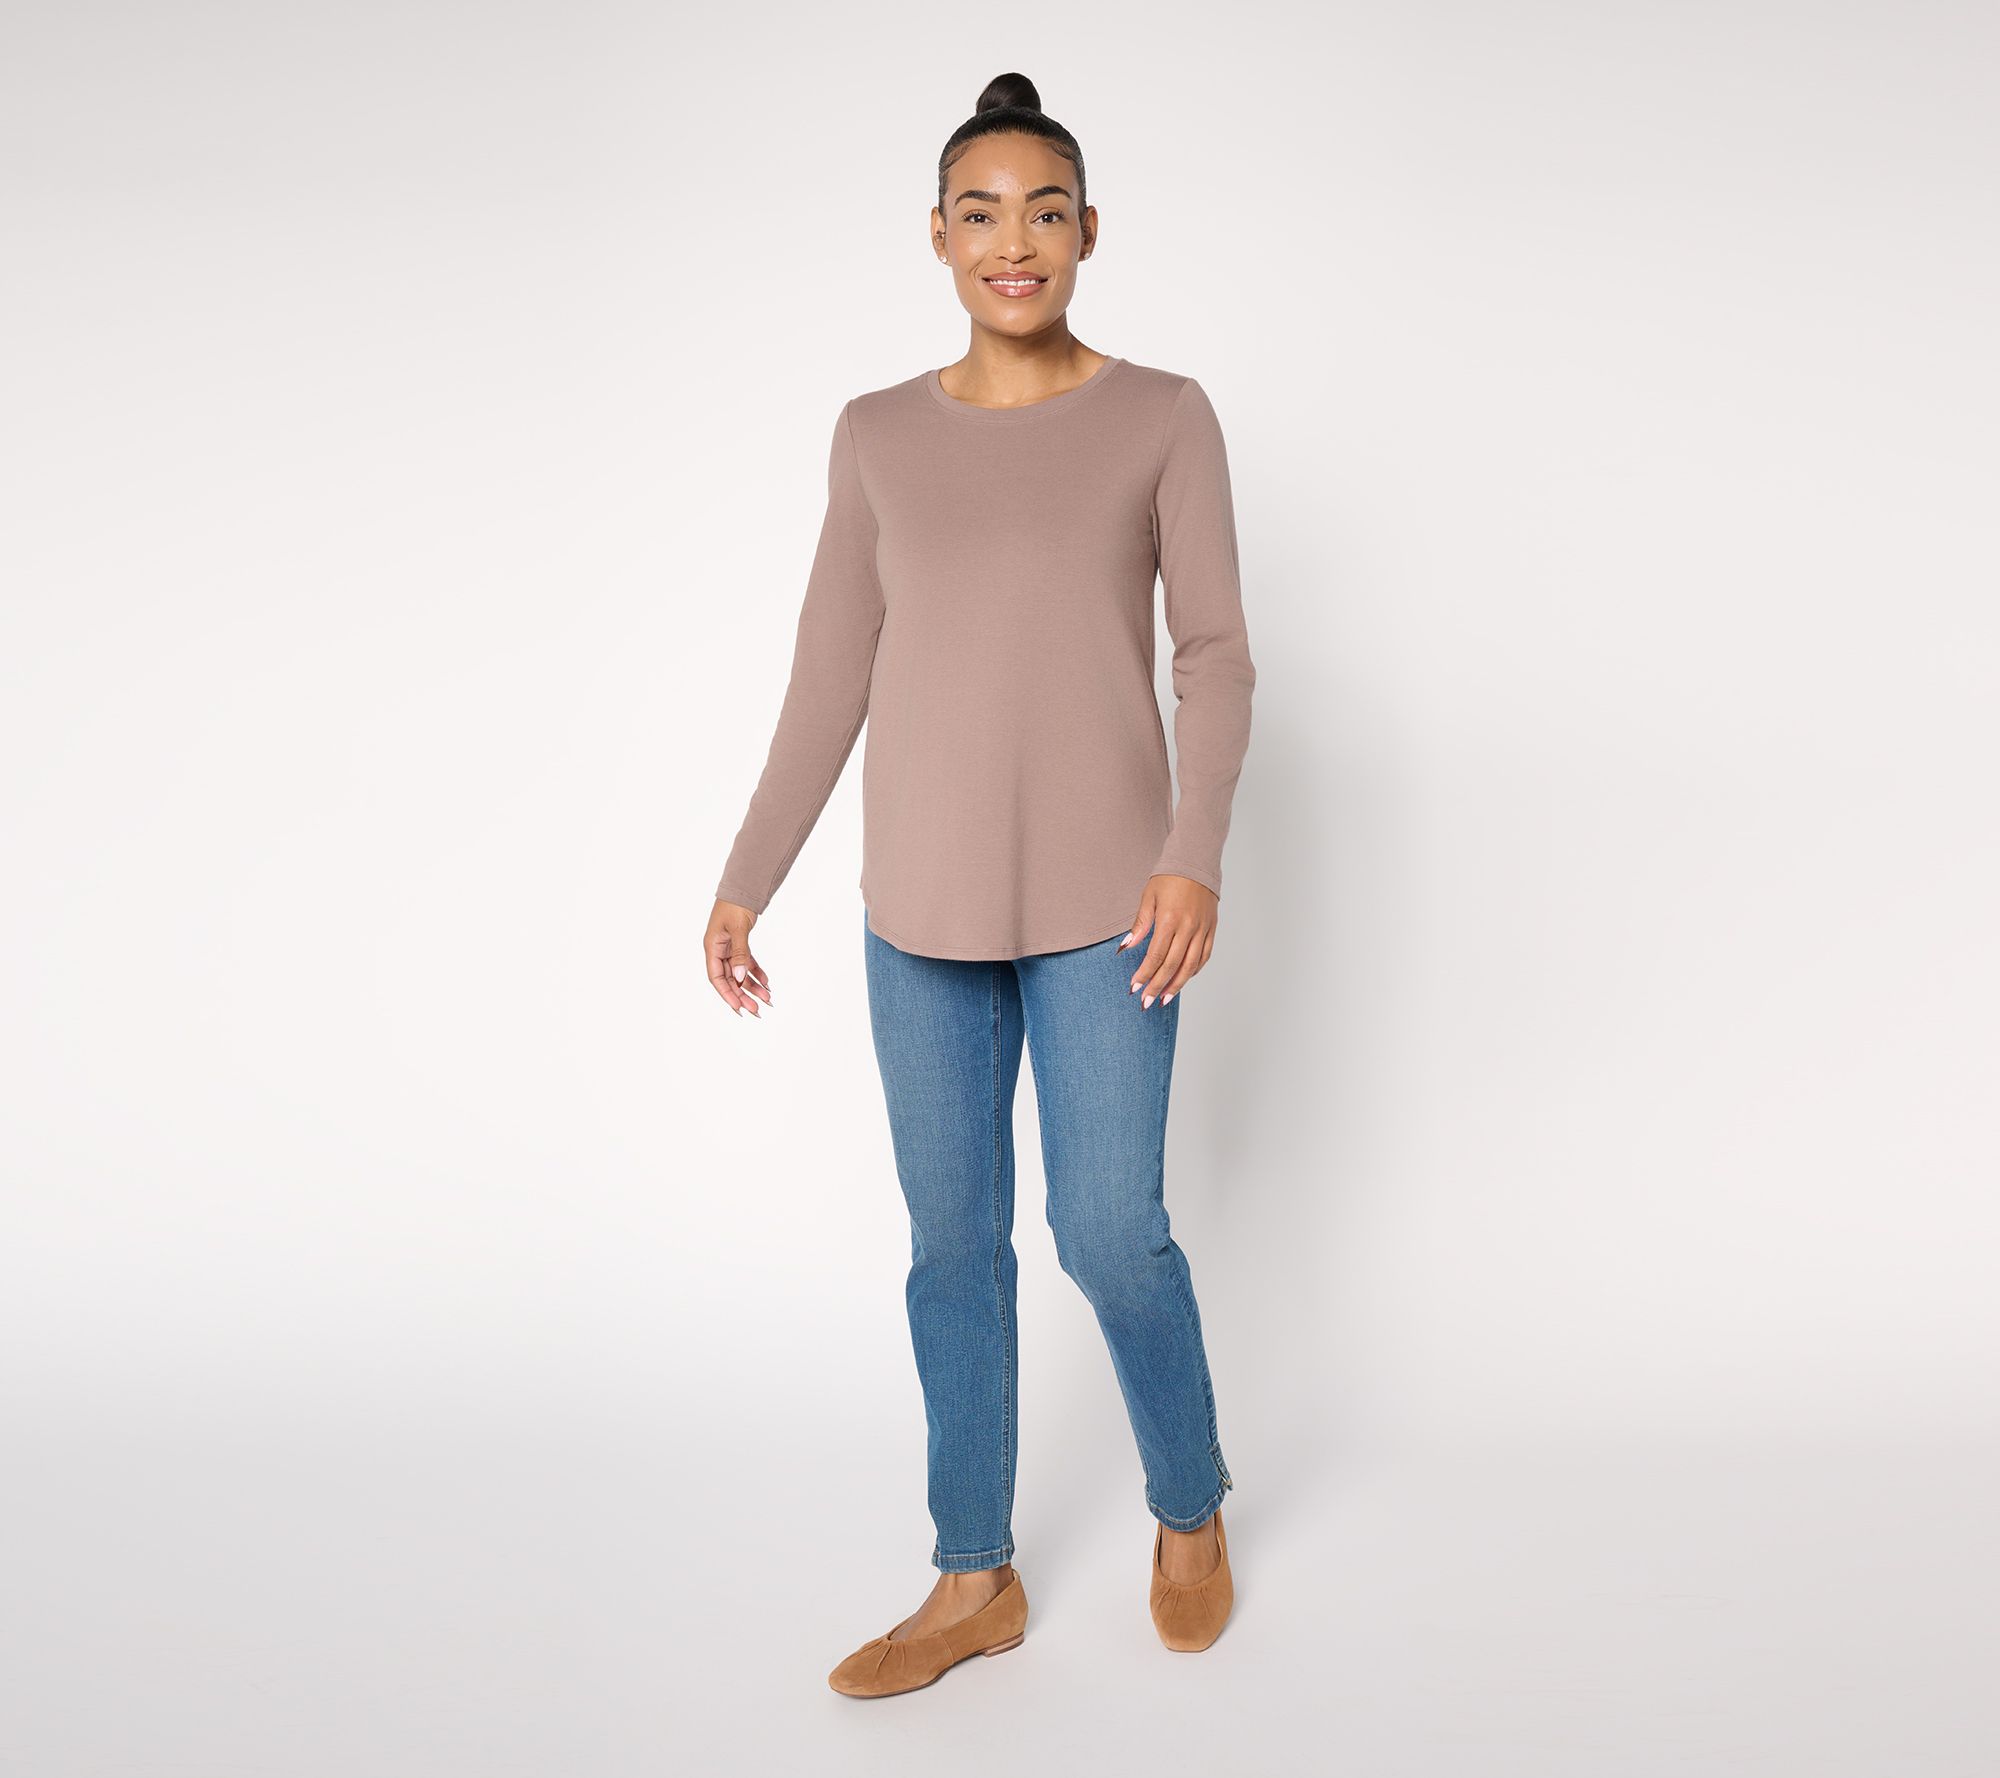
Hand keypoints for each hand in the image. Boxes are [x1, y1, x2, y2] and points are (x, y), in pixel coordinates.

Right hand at [707, 898, 772, 1017]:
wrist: (743, 887)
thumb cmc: (735, 905)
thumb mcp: (738, 929)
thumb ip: (740, 953)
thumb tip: (740, 977)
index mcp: (712, 947)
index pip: (716, 978)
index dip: (727, 994)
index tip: (739, 1008)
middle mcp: (719, 950)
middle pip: (729, 979)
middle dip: (742, 995)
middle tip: (756, 1010)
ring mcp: (729, 948)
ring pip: (740, 973)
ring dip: (752, 986)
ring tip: (767, 999)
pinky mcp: (739, 944)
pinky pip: (747, 963)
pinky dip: (757, 972)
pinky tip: (767, 982)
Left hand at [1117, 876, 1217, 1007]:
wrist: (1196, 862)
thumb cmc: (1169, 878)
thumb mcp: (1149, 897)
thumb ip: (1139, 924)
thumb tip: (1126, 947)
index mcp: (1170, 920)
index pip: (1155, 955)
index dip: (1144, 974)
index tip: (1134, 988)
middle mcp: (1188, 928)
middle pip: (1172, 965)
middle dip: (1157, 986)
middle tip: (1146, 1002)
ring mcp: (1202, 929)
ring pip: (1190, 965)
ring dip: (1177, 985)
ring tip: (1165, 999)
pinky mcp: (1212, 929)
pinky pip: (1205, 955)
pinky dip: (1194, 970)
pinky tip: (1183, 979)